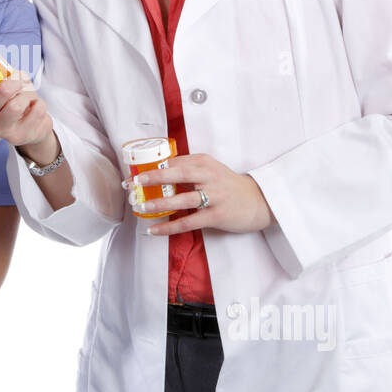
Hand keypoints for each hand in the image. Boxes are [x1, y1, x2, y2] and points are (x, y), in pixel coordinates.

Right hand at [0, 66, 53, 152]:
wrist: (32, 123)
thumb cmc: (17, 100)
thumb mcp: (9, 82)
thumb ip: (4, 73)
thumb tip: (6, 67)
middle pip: (0, 92)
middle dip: (15, 82)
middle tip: (19, 82)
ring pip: (17, 105)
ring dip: (27, 96)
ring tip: (26, 99)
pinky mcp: (17, 136)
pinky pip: (35, 111)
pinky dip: (39, 105)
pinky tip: (34, 109)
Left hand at [127, 153, 273, 234]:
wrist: (259, 201)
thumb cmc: (228, 185)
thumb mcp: (210, 170)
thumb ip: (188, 169)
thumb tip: (158, 172)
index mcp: (203, 162)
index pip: (173, 162)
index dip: (151, 168)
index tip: (133, 175)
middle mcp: (208, 176)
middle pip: (175, 175)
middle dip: (151, 179)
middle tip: (132, 184)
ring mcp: (213, 196)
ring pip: (181, 199)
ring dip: (158, 203)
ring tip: (140, 207)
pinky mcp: (217, 215)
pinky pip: (188, 222)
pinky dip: (170, 227)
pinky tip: (155, 229)